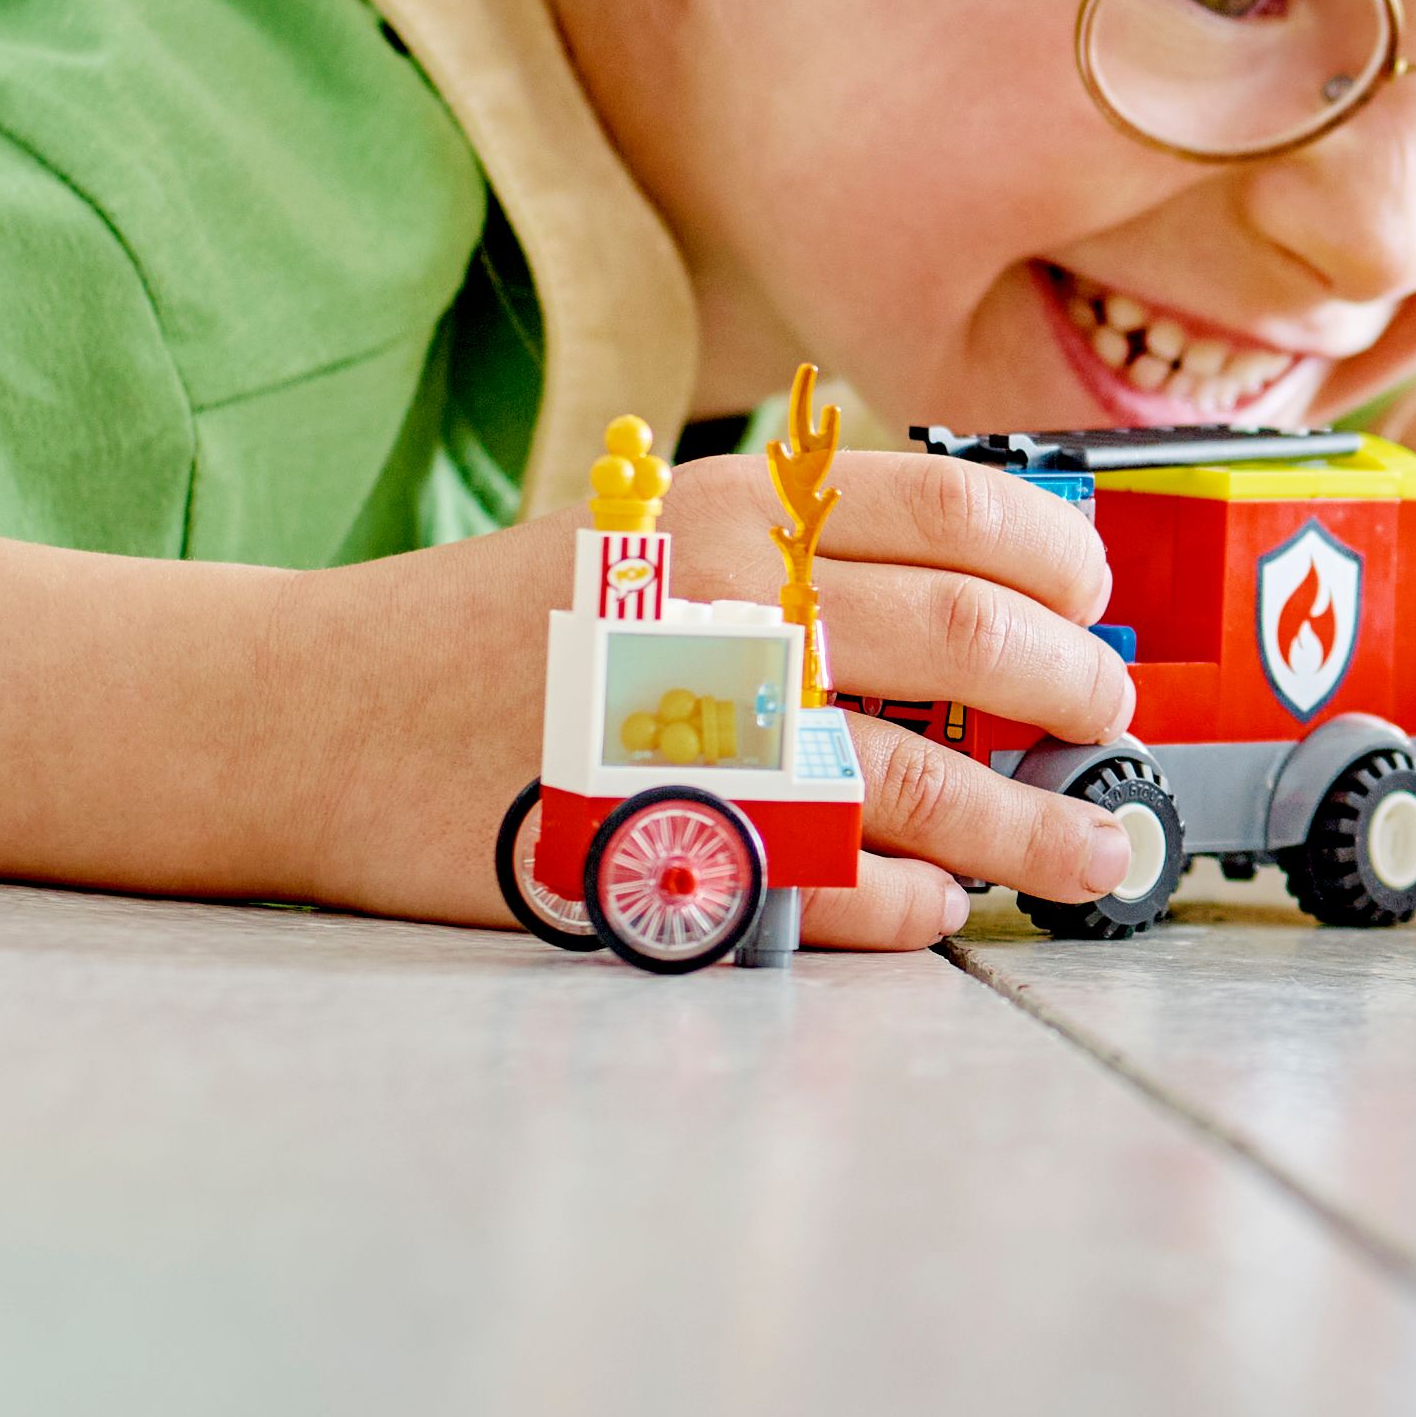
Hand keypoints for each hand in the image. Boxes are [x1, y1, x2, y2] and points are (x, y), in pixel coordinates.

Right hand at [372, 441, 1145, 951]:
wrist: (311, 714)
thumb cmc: (495, 633)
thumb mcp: (649, 538)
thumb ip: (796, 553)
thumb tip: (981, 599)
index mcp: (740, 508)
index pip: (967, 511)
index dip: (1064, 561)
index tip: (1095, 597)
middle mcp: (738, 603)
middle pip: (983, 640)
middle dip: (1078, 691)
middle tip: (1105, 721)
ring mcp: (712, 732)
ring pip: (938, 784)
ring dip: (1038, 831)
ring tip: (1092, 856)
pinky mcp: (677, 847)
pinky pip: (848, 889)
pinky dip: (916, 906)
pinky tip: (935, 908)